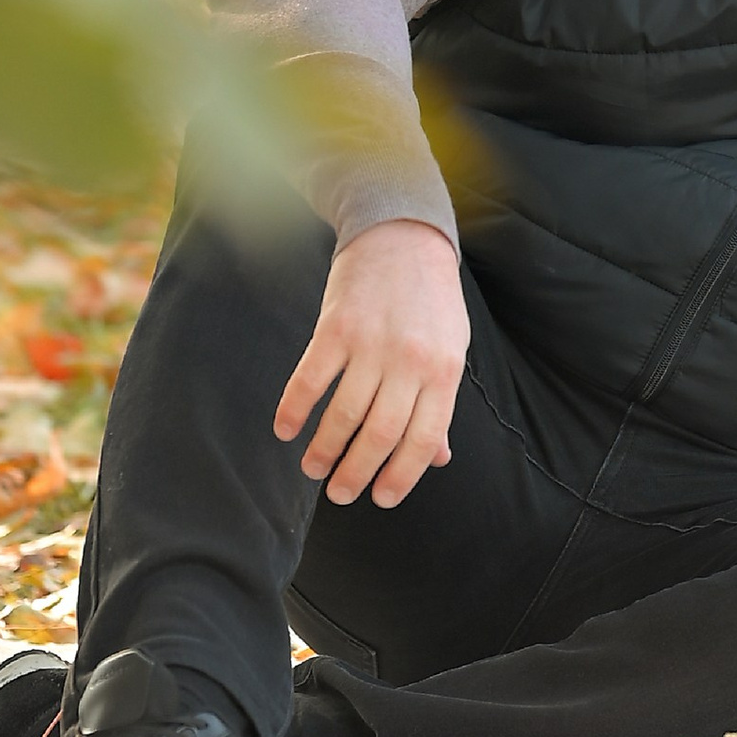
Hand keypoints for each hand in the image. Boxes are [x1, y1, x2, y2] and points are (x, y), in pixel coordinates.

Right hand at [275, 220, 469, 507]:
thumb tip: (438, 458)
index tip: (381, 499)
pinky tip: (286, 430)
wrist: (403, 237)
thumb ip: (440, 403)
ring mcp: (371, 343)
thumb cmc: (431, 300)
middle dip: (357, 473)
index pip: (423, 439)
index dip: (401, 476)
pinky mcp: (335, 328)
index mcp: (444, 370)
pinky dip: (294, 410)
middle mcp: (409, 361)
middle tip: (340, 494)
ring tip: (314, 470)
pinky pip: (310, 380)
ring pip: (343, 414)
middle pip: (380, 434)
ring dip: (324, 450)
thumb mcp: (451, 349)